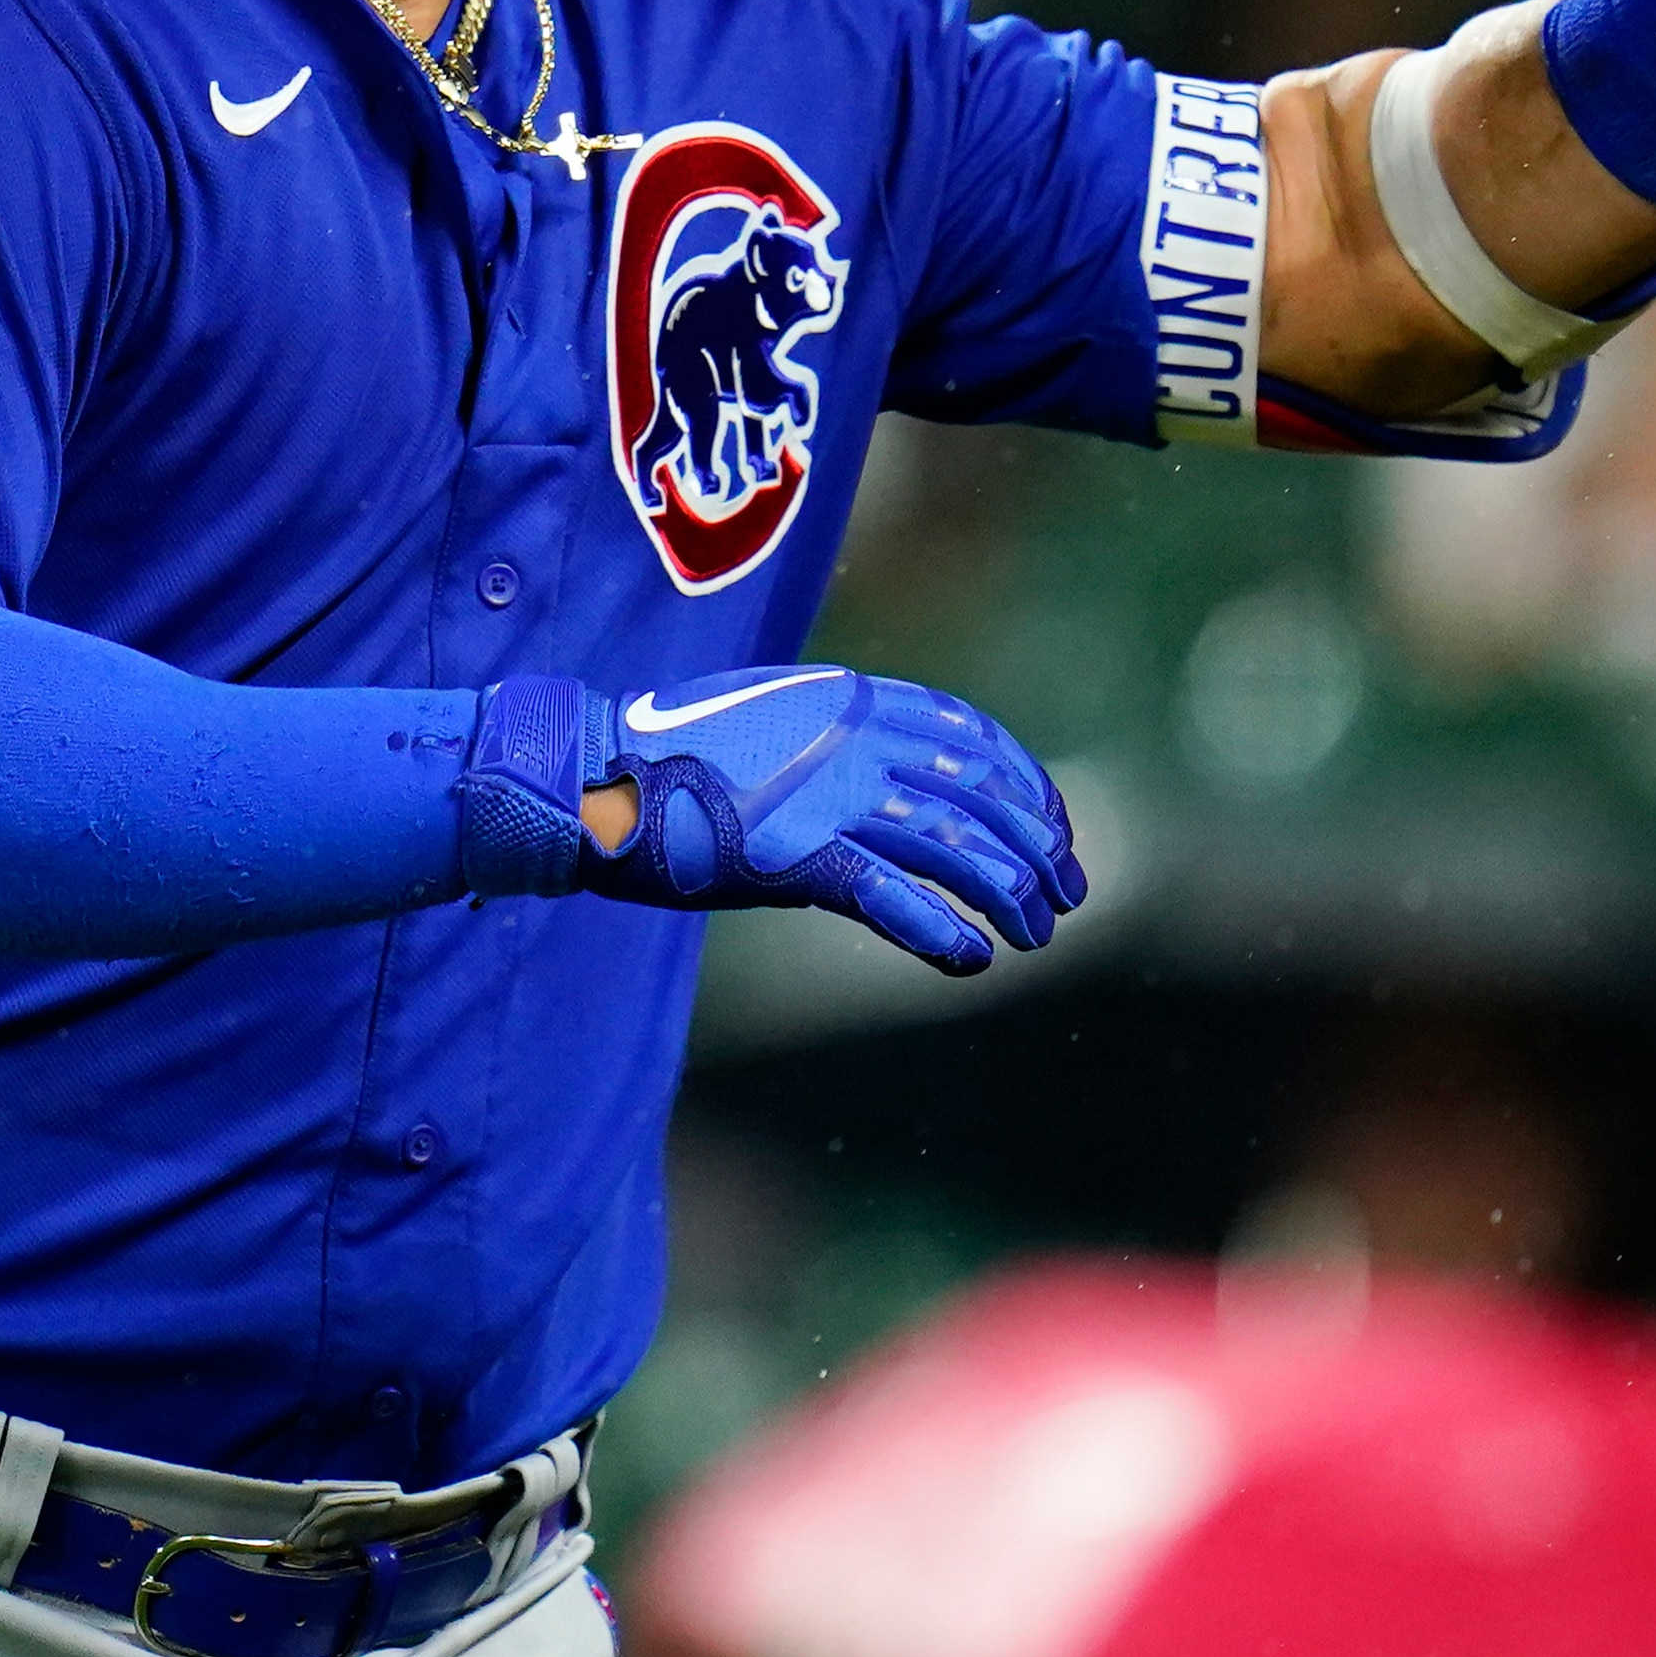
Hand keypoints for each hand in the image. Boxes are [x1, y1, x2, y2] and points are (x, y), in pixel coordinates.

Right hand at [459, 667, 1086, 975]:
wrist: (591, 771)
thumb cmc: (668, 752)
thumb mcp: (769, 716)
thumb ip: (833, 734)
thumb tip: (882, 767)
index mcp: (850, 698)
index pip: (971, 735)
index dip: (1025, 783)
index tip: (1052, 826)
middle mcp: (852, 737)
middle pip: (978, 790)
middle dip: (1036, 846)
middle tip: (1065, 894)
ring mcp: (825, 794)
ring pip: (951, 843)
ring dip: (1006, 892)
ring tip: (1035, 934)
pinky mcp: (793, 853)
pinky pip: (887, 895)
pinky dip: (937, 929)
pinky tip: (970, 958)